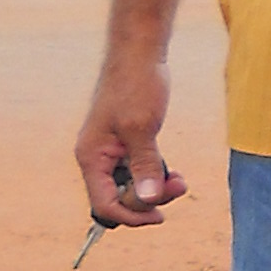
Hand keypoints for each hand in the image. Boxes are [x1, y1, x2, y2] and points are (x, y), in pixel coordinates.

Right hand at [75, 59, 187, 228]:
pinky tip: (173, 172)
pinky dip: (156, 176)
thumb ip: (145, 165)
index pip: (105, 204)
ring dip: (156, 189)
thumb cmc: (136, 85)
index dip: (132, 215)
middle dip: (150, 199)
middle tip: (180, 185)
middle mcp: (97, 159)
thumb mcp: (142, 128)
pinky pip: (138, 173)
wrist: (139, 55)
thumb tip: (148, 200)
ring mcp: (111, 153)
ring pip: (132, 188)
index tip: (160, 215)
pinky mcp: (126, 145)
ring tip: (179, 178)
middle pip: (120, 199)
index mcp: (91, 157)